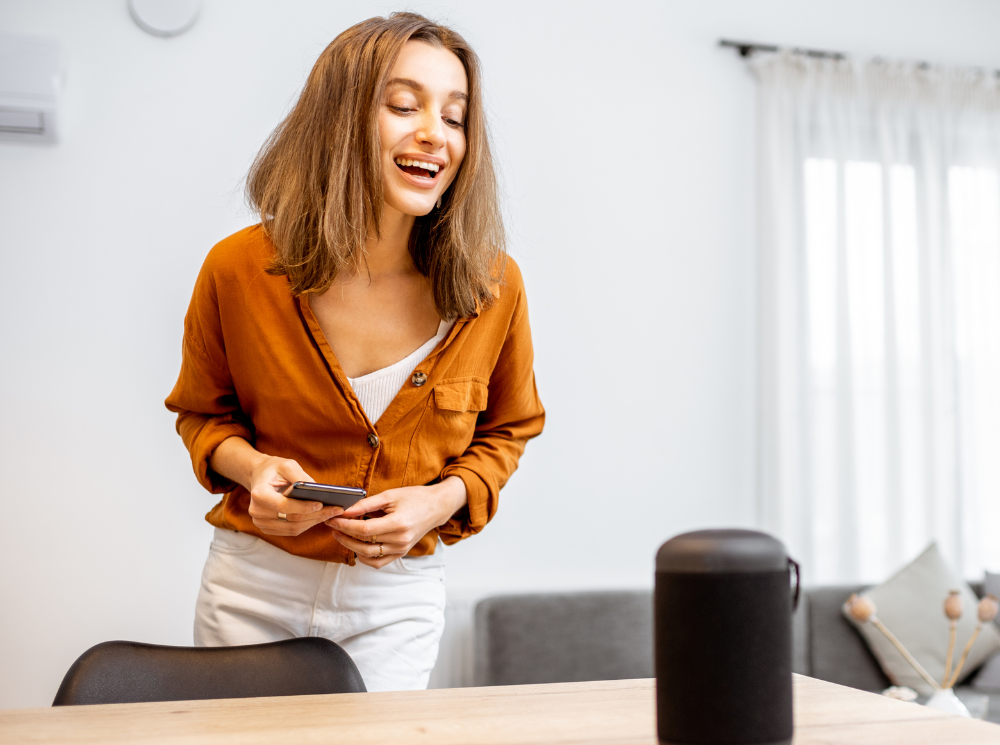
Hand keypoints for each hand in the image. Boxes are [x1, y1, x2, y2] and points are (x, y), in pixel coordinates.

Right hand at [247, 456, 343, 535]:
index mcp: (259, 494)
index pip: (283, 506)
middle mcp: (257, 511)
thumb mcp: (287, 465)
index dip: (303, 507)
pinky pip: (291, 530)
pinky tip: (321, 517)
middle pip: (291, 519)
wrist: (260, 476)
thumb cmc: (274, 469)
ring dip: (314, 522)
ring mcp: (261, 522)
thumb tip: (318, 490)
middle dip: (316, 515)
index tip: (321, 504)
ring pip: (293, 528)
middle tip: (336, 510)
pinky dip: (307, 525)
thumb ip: (300, 476)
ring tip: (332, 513)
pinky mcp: (268, 528)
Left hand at [326, 476, 466, 567]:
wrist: (436, 507)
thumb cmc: (414, 497)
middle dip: (344, 535)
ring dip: (351, 547)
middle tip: (332, 526)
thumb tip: (345, 511)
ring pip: (369, 555)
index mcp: (398, 524)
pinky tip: (356, 547)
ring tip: (341, 535)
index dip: (345, 525)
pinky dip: (365, 557)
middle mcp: (400, 540)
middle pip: (364, 543)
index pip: (364, 529)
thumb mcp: (389, 495)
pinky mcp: (401, 553)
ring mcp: (401, 549)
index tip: (333, 519)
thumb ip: (366, 504)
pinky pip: (378, 562)